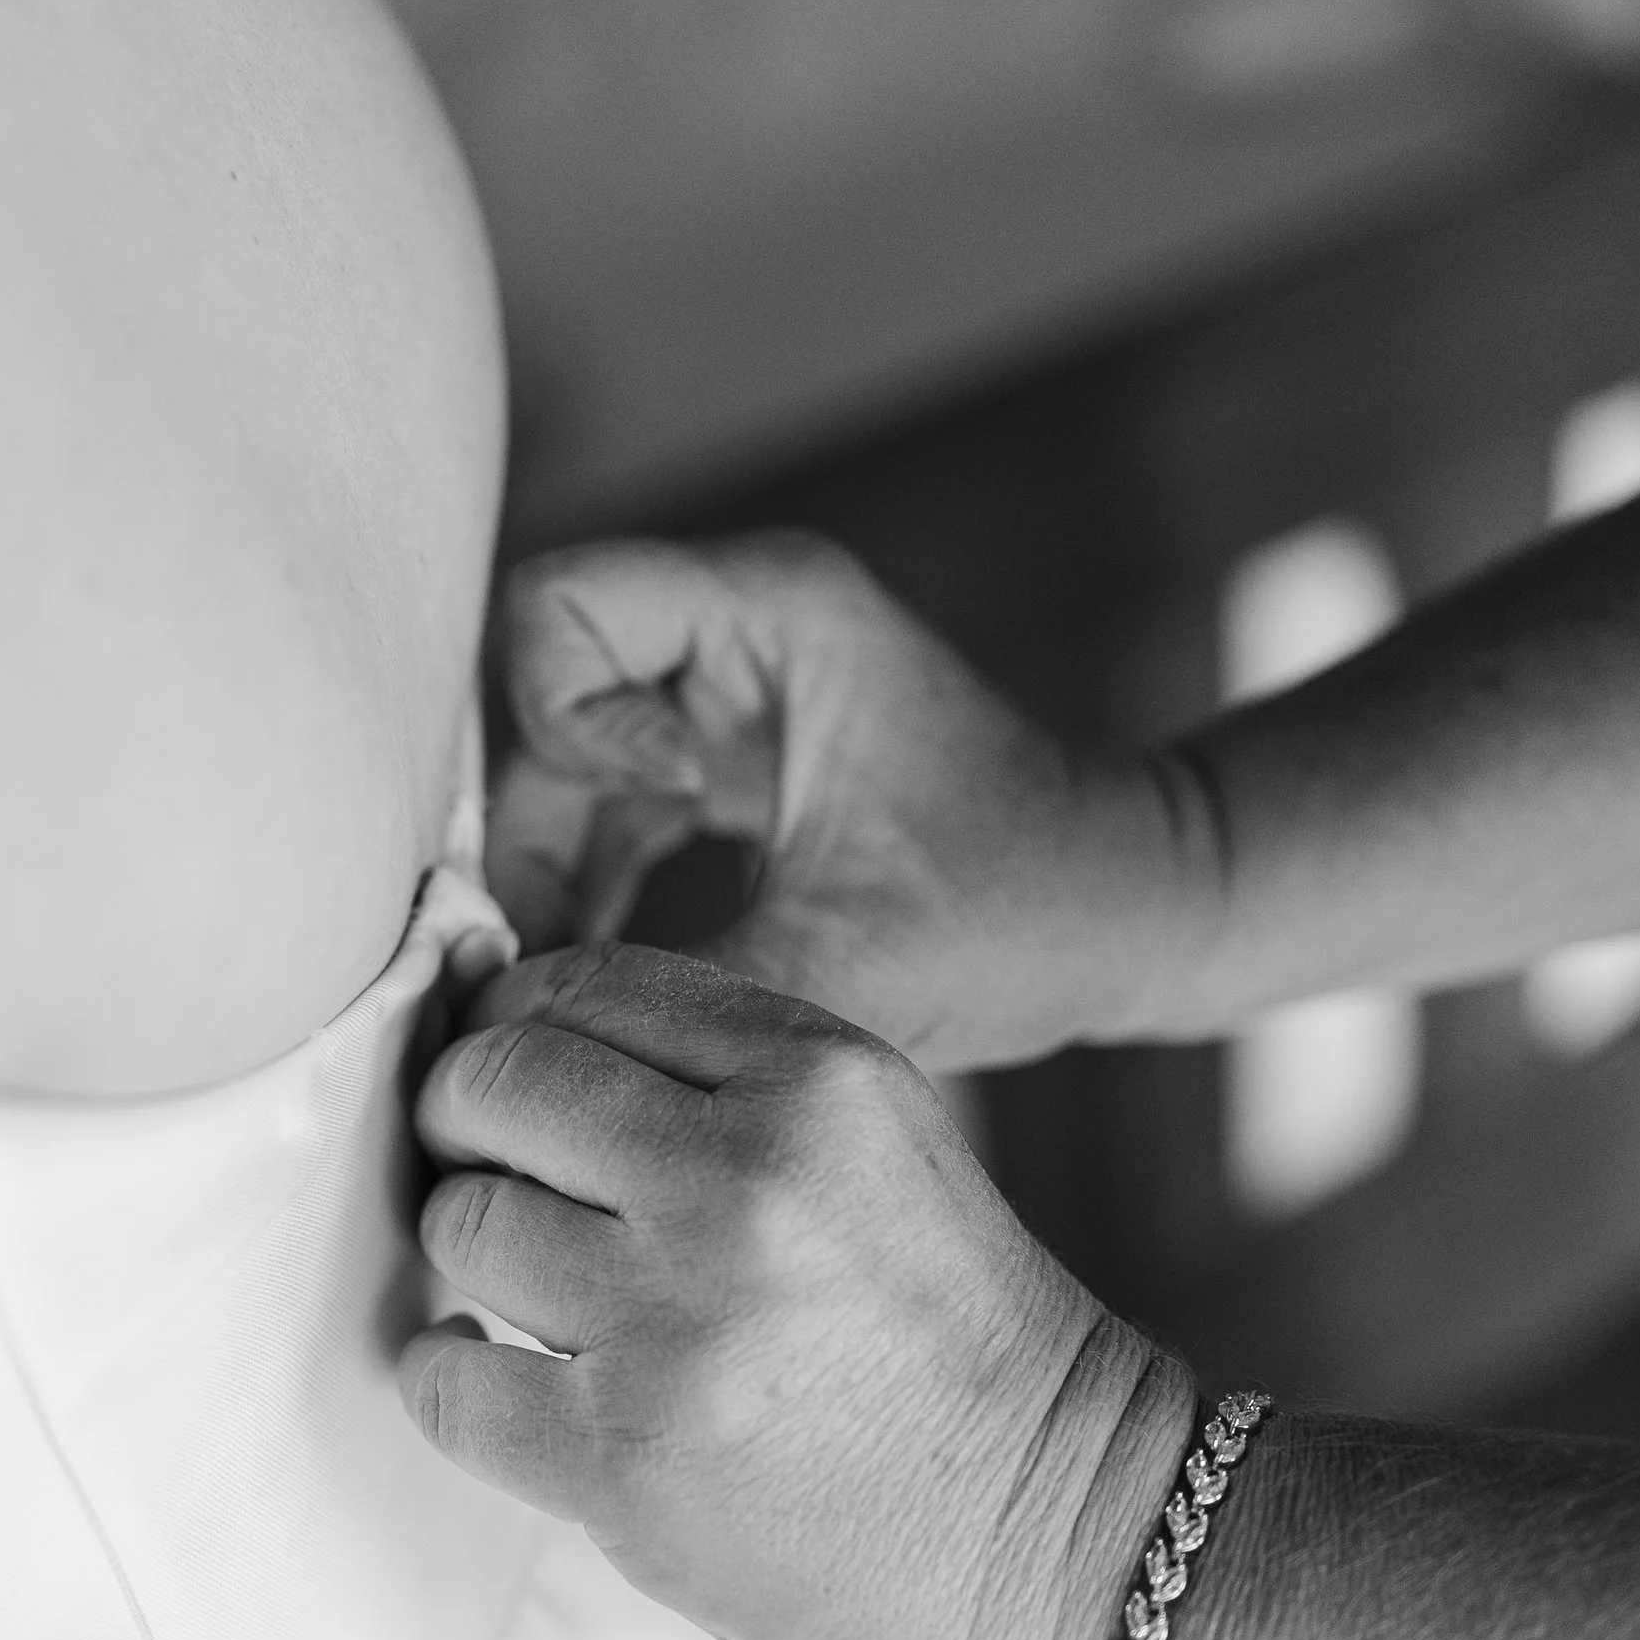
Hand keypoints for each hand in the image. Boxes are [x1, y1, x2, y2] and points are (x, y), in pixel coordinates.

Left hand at [396, 942, 1195, 1639]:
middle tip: (488, 1172)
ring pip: (463, 1224)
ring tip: (536, 1297)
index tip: (505, 1078)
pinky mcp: (625, 1459)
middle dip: (467, 1123)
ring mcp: (676, 1323)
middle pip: (495, 1083)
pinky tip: (501, 1382)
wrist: (1069, 1548)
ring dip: (475, 1258)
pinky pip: (443, 1381)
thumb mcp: (883, 1146)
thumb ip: (723, 1080)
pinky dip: (449, 1378)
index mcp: (818, 1078)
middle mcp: (741, 1179)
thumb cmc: (963, 1345)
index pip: (581, 986)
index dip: (513, 1025)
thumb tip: (506, 1042)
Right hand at [487, 534, 1209, 1071]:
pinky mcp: (723, 769)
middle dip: (533, 842)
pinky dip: (588, 903)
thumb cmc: (1021, 912)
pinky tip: (592, 996)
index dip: (564, 722)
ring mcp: (722, 701)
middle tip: (542, 968)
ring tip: (559, 1001)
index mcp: (769, 609)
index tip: (667, 813)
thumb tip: (518, 1033)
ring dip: (549, 890)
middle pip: (541, 707)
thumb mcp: (841, 962)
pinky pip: (606, 822)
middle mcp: (731, 633)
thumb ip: (671, 990)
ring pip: (560, 778)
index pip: (559, 607)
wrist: (1121, 918)